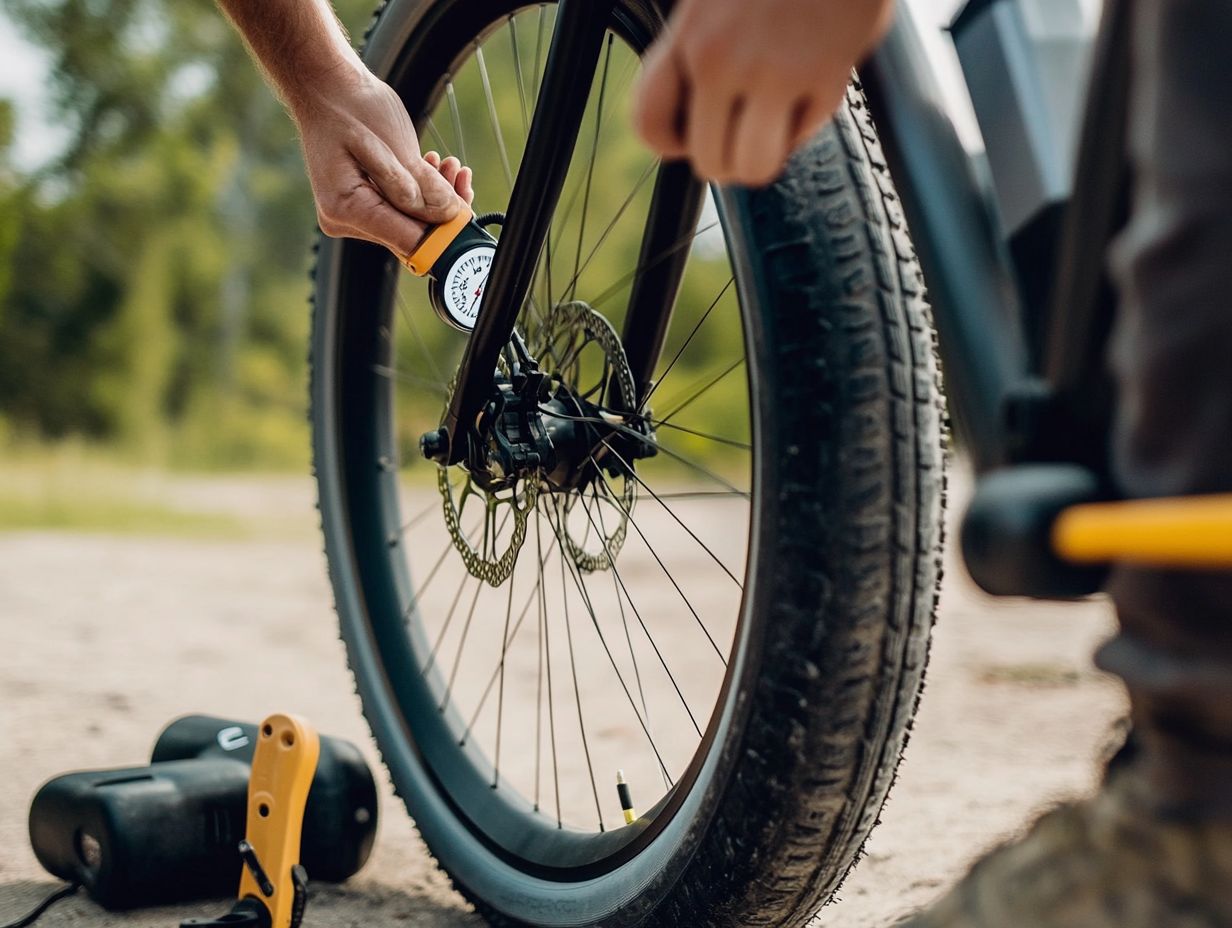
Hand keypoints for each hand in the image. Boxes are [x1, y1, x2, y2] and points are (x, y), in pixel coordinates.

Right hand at [292, 70, 474, 255]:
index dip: (442, 231)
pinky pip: (399, 211)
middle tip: (456, 175)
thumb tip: (449, 213)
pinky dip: (418, 194)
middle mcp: (344, 220)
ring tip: (446, 166)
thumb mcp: (389, 144)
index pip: (407, 240)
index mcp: (346, 208)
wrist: (324, 88)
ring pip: (407, 223)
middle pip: (409, 235)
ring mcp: (351, 216)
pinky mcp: (361, 207)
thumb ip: (419, 185)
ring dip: (432, 199)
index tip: (462, 210)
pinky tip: (432, 168)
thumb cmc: (348, 107)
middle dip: (439, 212)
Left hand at [635, 0, 892, 185]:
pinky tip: (807, 88)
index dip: (667, 142)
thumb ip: (690, 50)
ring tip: (770, 131)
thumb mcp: (709, 0)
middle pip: (707, 159)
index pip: (649, 121)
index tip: (686, 136)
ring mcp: (775, 72)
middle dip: (724, 158)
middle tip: (739, 137)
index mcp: (688, 36)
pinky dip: (805, 124)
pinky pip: (803, 137)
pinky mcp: (825, 80)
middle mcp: (722, 59)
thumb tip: (685, 122)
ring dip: (762, 158)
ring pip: (754, 167)